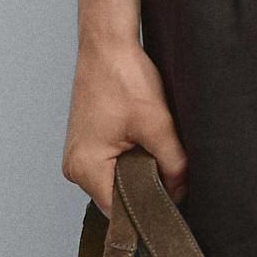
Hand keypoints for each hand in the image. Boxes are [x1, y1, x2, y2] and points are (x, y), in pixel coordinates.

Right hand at [63, 33, 187, 214]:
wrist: (108, 44)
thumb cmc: (123, 77)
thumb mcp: (158, 126)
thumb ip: (173, 165)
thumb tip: (181, 192)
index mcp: (85, 168)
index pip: (119, 212)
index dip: (147, 211)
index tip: (171, 207)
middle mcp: (75, 167)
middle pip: (117, 198)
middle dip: (144, 188)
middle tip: (168, 173)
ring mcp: (78, 154)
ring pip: (116, 180)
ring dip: (138, 171)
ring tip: (153, 149)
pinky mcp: (86, 143)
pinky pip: (111, 165)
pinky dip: (130, 159)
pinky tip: (142, 141)